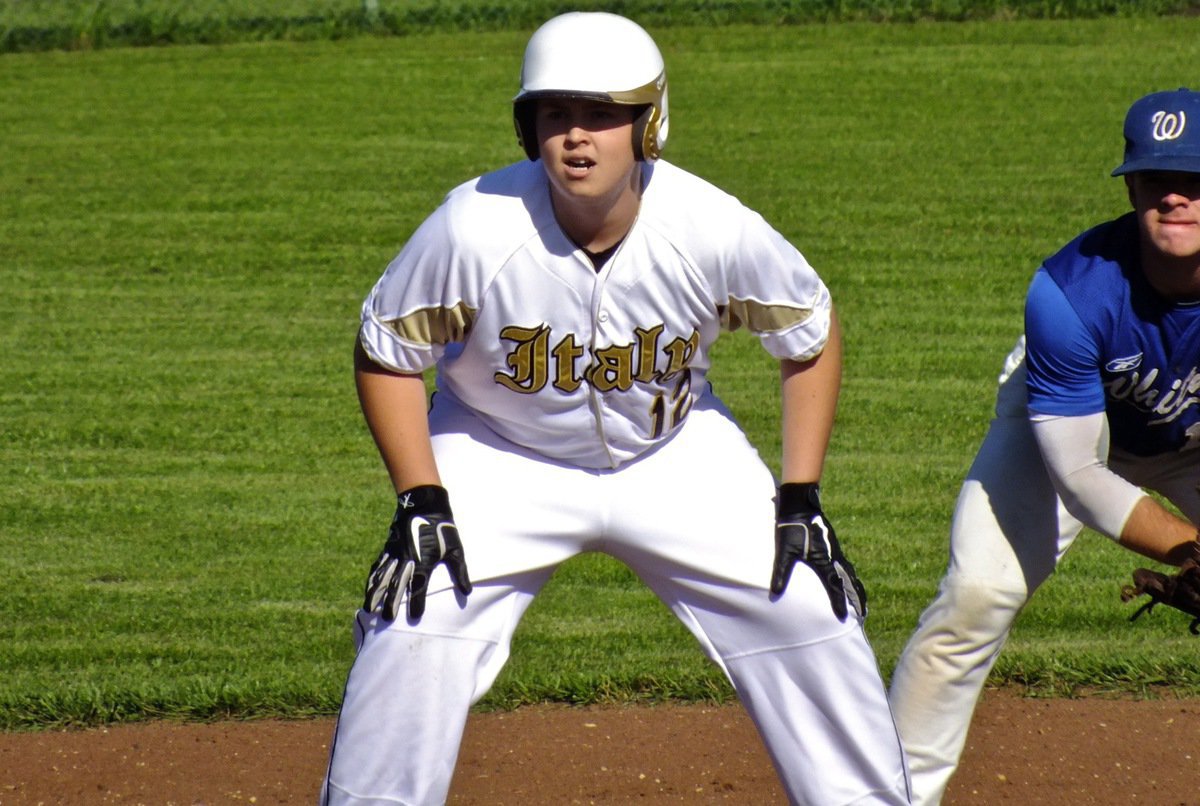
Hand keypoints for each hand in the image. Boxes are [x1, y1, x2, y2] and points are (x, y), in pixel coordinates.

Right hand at [363, 485, 471, 620]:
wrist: (424, 504)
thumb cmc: (442, 528)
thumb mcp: (456, 549)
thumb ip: (460, 572)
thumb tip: (467, 591)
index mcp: (424, 561)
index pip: (420, 586)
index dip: (418, 601)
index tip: (416, 617)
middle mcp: (407, 560)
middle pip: (396, 585)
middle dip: (391, 602)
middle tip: (387, 619)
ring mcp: (395, 553)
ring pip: (383, 577)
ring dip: (375, 593)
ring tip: (369, 609)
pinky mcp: (389, 547)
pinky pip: (378, 565)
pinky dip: (372, 578)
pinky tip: (368, 588)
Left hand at [770, 482, 866, 619]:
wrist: (800, 506)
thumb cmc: (791, 528)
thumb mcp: (784, 552)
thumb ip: (781, 573)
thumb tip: (775, 593)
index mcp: (824, 561)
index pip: (835, 586)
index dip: (839, 603)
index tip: (844, 617)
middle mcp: (834, 558)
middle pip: (850, 583)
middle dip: (857, 599)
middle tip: (863, 615)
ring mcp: (835, 552)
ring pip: (850, 574)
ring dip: (856, 589)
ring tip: (861, 602)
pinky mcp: (833, 546)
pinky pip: (846, 566)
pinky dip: (851, 578)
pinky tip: (849, 581)